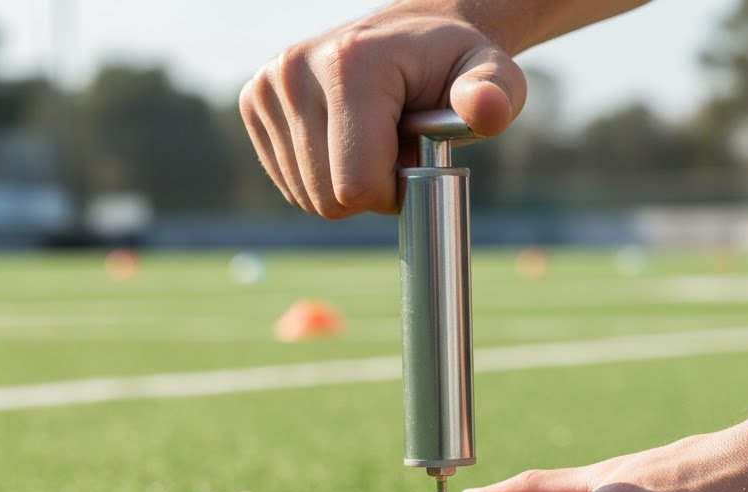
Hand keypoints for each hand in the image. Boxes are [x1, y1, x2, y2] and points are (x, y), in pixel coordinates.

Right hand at [238, 0, 526, 217]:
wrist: (411, 37)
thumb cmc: (453, 68)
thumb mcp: (489, 78)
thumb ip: (494, 96)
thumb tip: (487, 110)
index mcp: (348, 65)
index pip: (355, 187)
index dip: (392, 192)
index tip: (412, 159)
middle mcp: (295, 71)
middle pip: (326, 199)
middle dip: (368, 190)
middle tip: (393, 148)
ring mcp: (267, 87)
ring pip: (305, 197)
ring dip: (344, 185)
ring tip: (370, 139)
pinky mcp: (253, 104)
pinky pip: (289, 184)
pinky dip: (320, 178)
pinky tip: (341, 140)